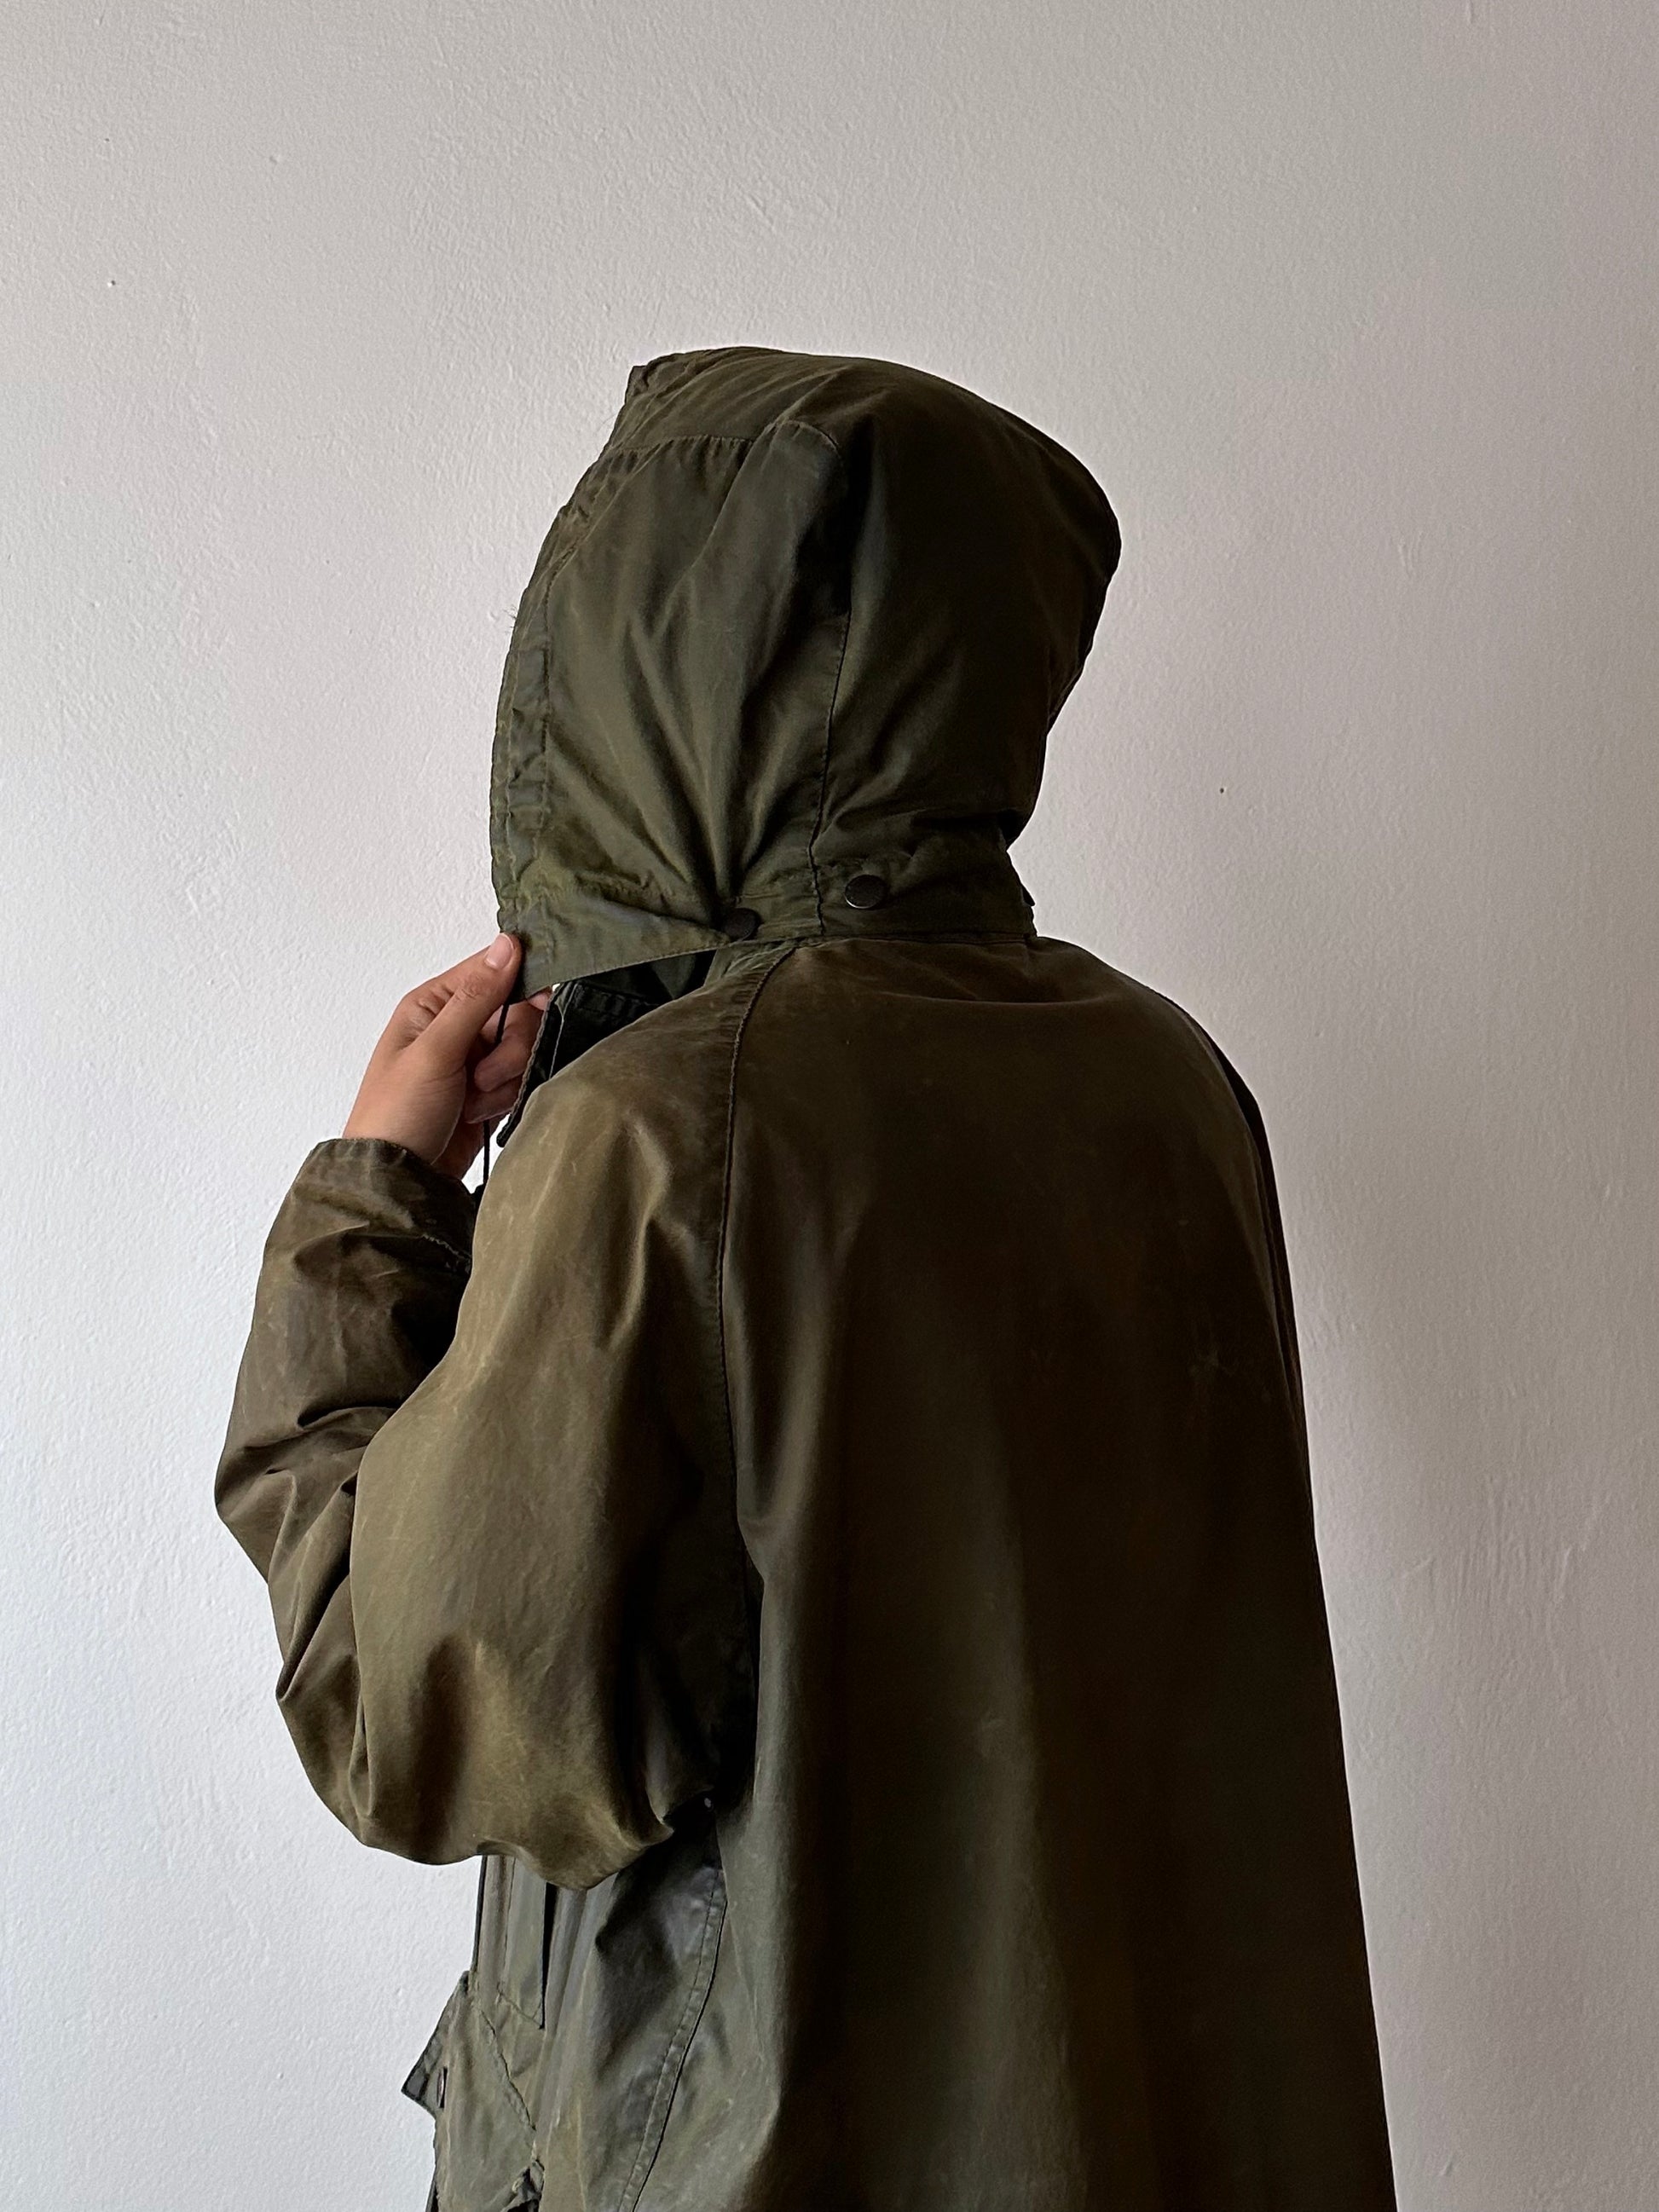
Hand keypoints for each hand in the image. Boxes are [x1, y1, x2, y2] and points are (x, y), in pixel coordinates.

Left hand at [342, 933, 552, 1180]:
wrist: (400, 1179)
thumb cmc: (397, 1113)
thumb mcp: (435, 1050)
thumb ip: (475, 997)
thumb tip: (507, 944)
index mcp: (434, 1004)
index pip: (493, 971)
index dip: (520, 985)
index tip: (536, 1006)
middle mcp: (455, 1026)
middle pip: (518, 1012)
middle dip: (510, 1047)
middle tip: (483, 1074)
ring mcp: (472, 1059)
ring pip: (523, 1048)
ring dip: (505, 1077)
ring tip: (473, 1099)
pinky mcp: (487, 1090)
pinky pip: (519, 1079)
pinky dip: (506, 1097)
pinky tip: (480, 1112)